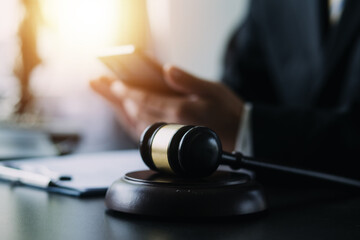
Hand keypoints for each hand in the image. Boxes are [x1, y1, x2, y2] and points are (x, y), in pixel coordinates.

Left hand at [90, 65, 243, 150]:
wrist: (240, 138)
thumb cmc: (229, 112)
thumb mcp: (214, 89)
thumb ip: (188, 80)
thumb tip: (167, 69)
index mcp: (180, 111)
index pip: (144, 100)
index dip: (126, 91)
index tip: (111, 82)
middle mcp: (171, 126)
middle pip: (134, 111)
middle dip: (115, 98)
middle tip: (98, 84)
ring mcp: (170, 137)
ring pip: (135, 124)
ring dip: (119, 110)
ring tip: (107, 98)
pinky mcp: (171, 143)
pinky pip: (143, 133)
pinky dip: (130, 122)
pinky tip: (125, 115)